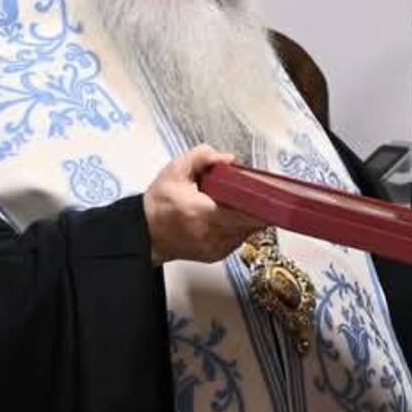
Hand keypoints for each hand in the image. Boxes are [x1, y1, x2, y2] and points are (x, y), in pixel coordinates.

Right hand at [143, 145, 258, 263]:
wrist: (146, 232)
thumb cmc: (159, 203)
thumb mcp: (176, 171)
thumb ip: (202, 157)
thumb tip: (228, 158)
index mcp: (201, 212)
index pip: (244, 212)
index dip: (260, 202)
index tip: (265, 192)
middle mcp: (210, 233)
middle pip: (251, 222)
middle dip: (255, 205)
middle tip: (250, 192)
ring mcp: (215, 247)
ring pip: (248, 231)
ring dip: (247, 216)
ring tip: (232, 203)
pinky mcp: (217, 255)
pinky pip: (239, 239)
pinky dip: (238, 227)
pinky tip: (226, 216)